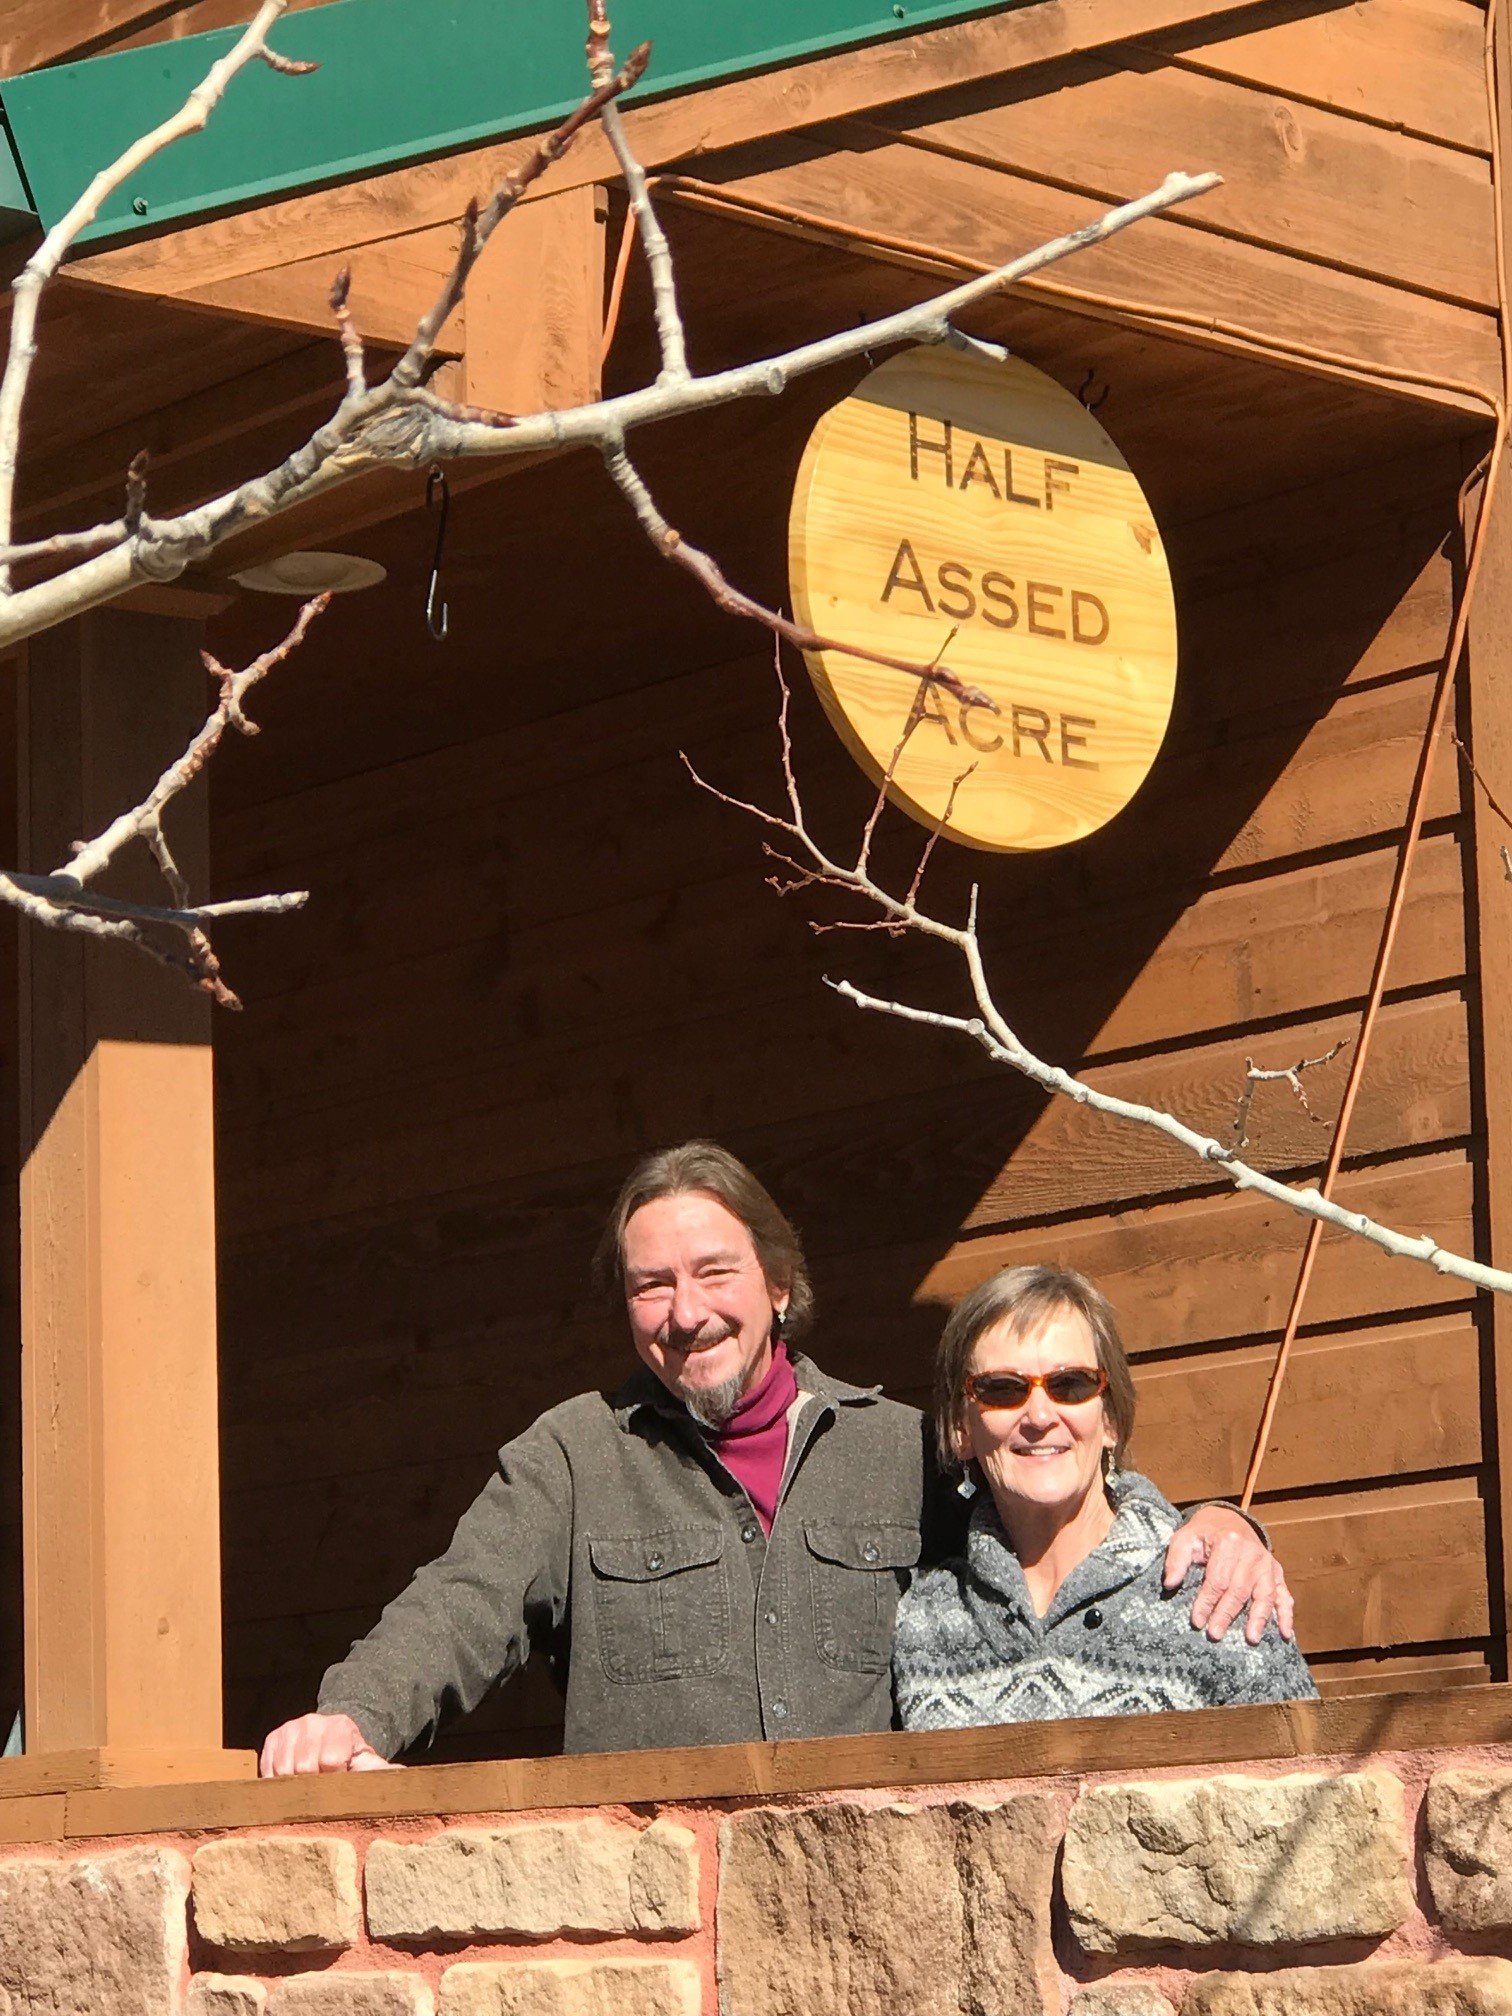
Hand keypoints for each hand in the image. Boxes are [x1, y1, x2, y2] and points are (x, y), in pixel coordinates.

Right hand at [258, 1712, 399, 1777]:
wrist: (331, 1735)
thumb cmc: (350, 1754)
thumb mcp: (368, 1760)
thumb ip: (382, 1771)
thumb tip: (403, 1778)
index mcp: (340, 1726)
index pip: (330, 1761)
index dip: (333, 1779)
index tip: (338, 1783)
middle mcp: (312, 1722)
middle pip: (303, 1768)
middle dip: (311, 1785)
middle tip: (319, 1789)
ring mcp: (290, 1729)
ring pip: (282, 1771)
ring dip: (292, 1786)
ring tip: (306, 1787)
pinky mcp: (272, 1739)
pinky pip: (266, 1770)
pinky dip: (275, 1783)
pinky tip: (289, 1783)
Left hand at [1162, 1504, 1295, 1644]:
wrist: (1229, 1519)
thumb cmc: (1204, 1533)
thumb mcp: (1185, 1537)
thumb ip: (1176, 1559)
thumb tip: (1170, 1584)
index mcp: (1229, 1542)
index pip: (1217, 1579)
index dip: (1206, 1602)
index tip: (1197, 1621)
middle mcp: (1252, 1553)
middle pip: (1239, 1590)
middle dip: (1226, 1614)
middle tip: (1215, 1634)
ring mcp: (1267, 1564)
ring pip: (1264, 1594)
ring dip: (1259, 1618)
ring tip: (1251, 1638)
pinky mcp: (1277, 1572)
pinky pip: (1284, 1595)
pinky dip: (1286, 1614)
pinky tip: (1285, 1633)